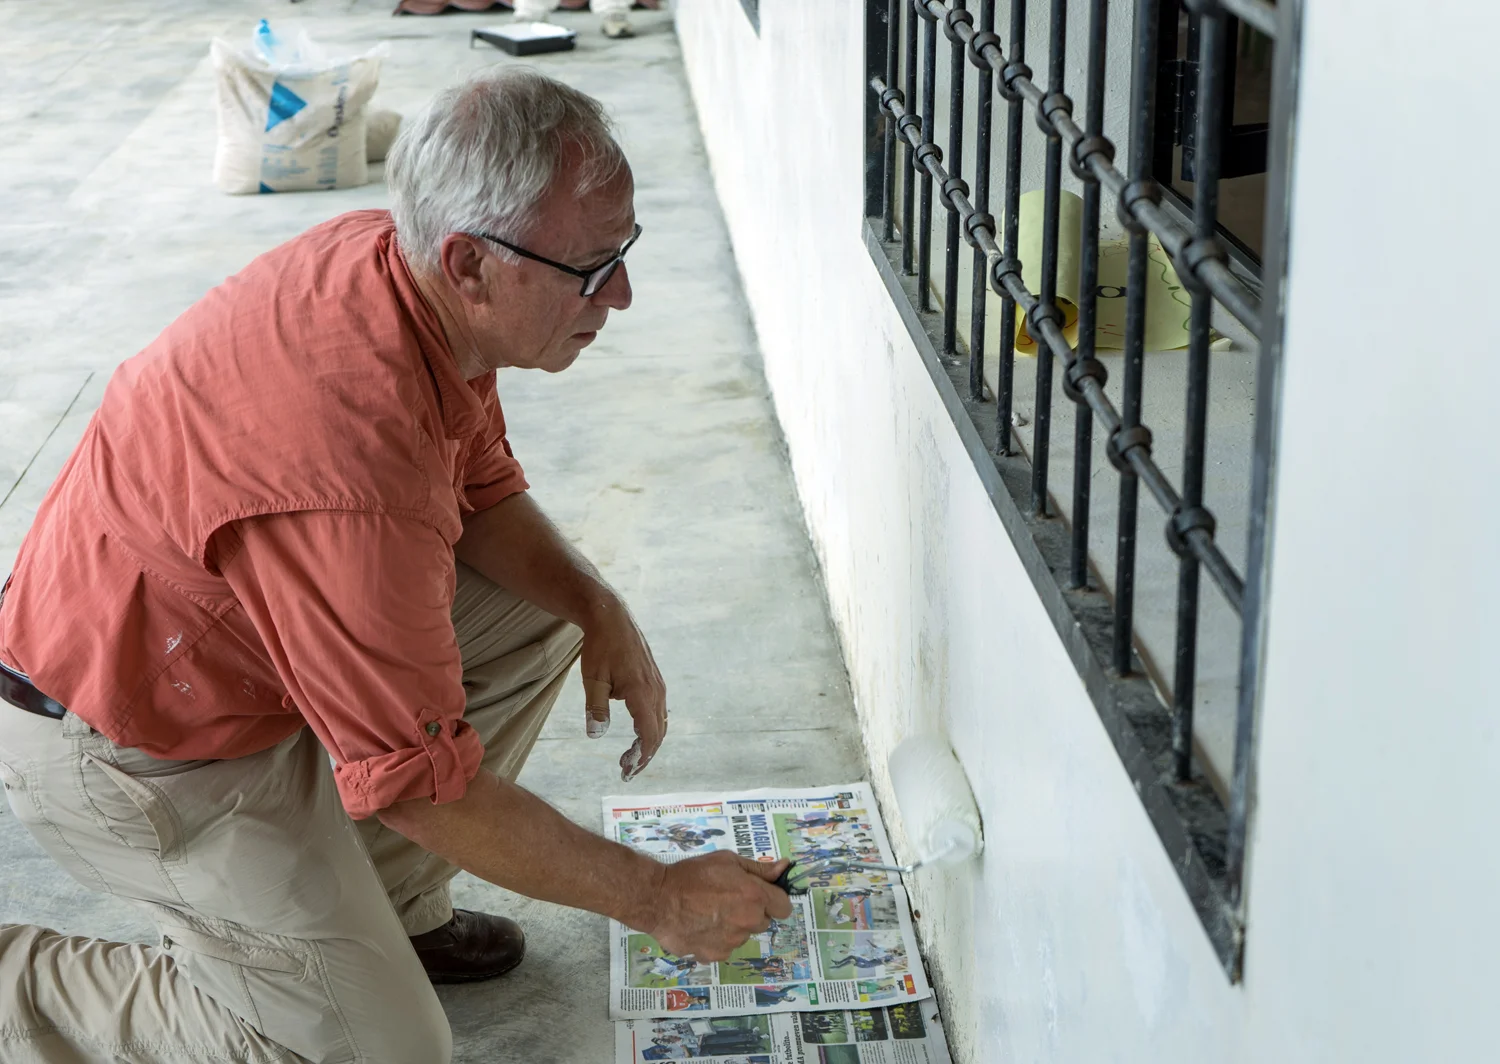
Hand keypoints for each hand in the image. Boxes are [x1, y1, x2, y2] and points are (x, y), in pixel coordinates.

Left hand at [579, 594, 666, 779]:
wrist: (612, 617)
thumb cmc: (600, 647)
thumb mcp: (592, 679)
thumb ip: (596, 708)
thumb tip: (596, 735)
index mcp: (641, 692)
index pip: (648, 734)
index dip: (641, 757)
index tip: (627, 771)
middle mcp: (655, 690)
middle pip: (658, 733)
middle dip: (645, 755)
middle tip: (626, 769)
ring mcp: (658, 684)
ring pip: (660, 722)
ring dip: (648, 742)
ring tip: (629, 756)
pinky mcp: (655, 680)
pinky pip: (659, 710)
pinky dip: (651, 727)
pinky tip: (637, 733)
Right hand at [645, 853, 793, 960]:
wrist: (658, 898)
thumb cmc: (693, 874)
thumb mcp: (727, 861)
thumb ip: (759, 869)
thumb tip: (785, 868)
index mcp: (755, 897)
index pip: (784, 907)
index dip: (773, 900)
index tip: (760, 895)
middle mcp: (748, 922)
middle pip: (762, 922)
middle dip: (751, 912)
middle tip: (727, 900)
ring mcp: (732, 943)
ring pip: (742, 936)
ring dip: (733, 927)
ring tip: (708, 912)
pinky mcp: (714, 956)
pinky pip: (723, 948)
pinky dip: (715, 940)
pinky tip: (699, 926)